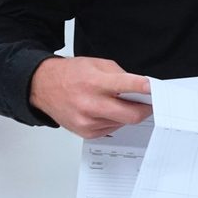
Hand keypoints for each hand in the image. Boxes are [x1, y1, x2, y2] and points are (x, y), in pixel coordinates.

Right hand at [29, 56, 152, 138]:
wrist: (43, 87)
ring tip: (117, 102)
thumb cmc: (70, 74)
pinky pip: (112, 129)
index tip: (155, 89)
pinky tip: (106, 110)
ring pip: (123, 123)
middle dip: (145, 109)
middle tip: (149, 103)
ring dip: (127, 114)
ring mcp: (88, 121)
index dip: (144, 88)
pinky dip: (115, 120)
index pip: (126, 86)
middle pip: (131, 115)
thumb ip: (120, 76)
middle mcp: (91, 104)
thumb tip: (141, 88)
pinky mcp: (86, 132)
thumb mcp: (97, 64)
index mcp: (94, 82)